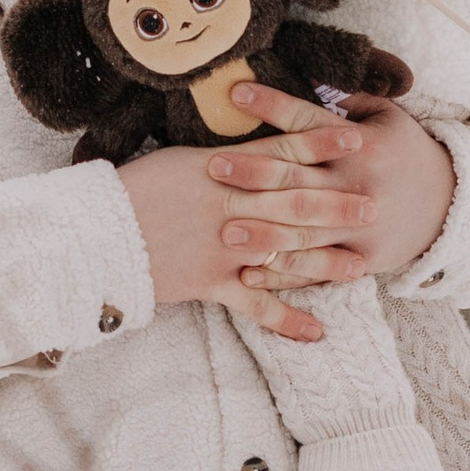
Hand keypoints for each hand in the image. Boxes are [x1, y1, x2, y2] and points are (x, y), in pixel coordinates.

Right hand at [121, 132, 378, 343]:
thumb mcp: (179, 159)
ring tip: (361, 265)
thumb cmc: (135, 187)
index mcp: (221, 169)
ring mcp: (223, 248)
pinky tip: (317, 331)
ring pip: (285, 253)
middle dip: (337, 204)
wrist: (94, 230)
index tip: (357, 138)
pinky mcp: (211, 283)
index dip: (321, 144)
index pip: (282, 153)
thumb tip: (260, 150)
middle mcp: (229, 207)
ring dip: (325, 260)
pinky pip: (255, 305)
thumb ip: (224, 157)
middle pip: (294, 202)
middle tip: (375, 206)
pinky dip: (286, 319)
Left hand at [208, 82, 455, 304]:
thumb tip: (308, 70)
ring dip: (263, 232)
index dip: (272, 105)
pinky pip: (316, 269)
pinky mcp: (360, 258)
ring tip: (225, 230)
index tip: (235, 94)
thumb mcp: (388, 117)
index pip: (308, 121)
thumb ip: (349, 99)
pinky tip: (249, 274)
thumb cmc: (406, 153)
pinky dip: (282, 274)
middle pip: (298, 177)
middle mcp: (357, 183)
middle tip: (214, 168)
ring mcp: (359, 225)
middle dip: (254, 172)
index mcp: (361, 143)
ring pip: (303, 230)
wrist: (451, 205)